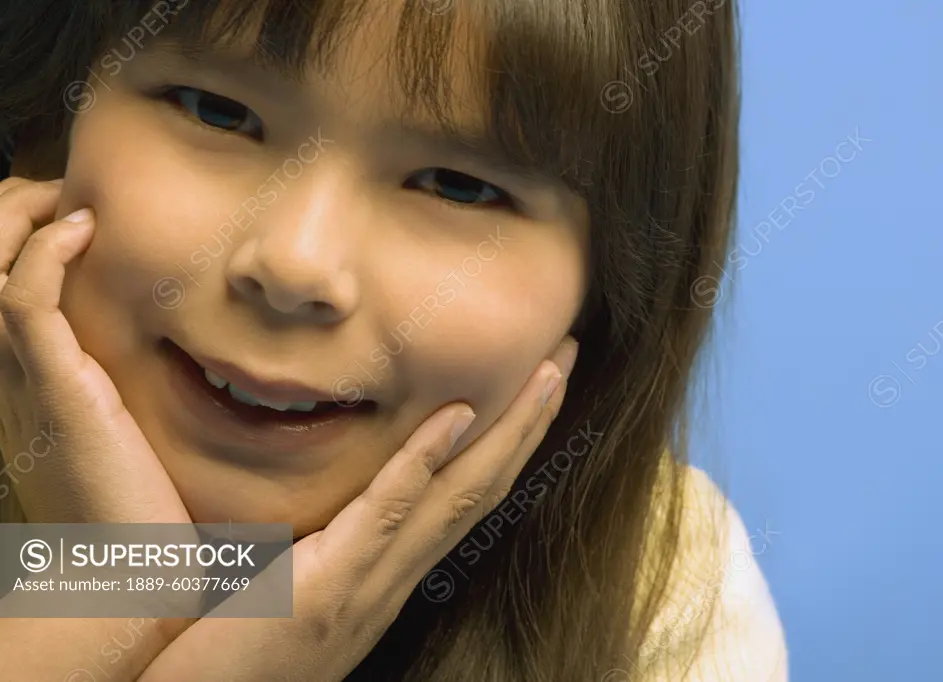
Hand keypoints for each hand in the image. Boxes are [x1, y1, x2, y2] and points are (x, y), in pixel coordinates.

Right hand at [0, 178, 194, 680]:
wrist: (130, 574)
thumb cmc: (142, 506)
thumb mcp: (128, 432)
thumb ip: (132, 389)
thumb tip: (179, 352)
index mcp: (32, 382)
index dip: (20, 237)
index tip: (71, 214)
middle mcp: (16, 376)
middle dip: (8, 216)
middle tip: (61, 194)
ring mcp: (30, 381)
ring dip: (20, 220)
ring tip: (68, 200)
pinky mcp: (59, 390)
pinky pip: (27, 304)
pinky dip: (46, 255)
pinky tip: (83, 230)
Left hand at [138, 336, 579, 681]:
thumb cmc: (222, 654)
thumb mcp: (283, 590)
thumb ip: (311, 544)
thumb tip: (315, 493)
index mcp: (385, 576)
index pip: (462, 499)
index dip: (507, 444)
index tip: (535, 390)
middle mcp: (393, 581)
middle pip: (481, 489)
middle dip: (529, 423)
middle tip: (564, 357)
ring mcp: (368, 586)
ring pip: (458, 496)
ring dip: (510, 432)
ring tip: (545, 373)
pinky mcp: (328, 589)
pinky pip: (388, 514)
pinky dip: (426, 461)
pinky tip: (458, 413)